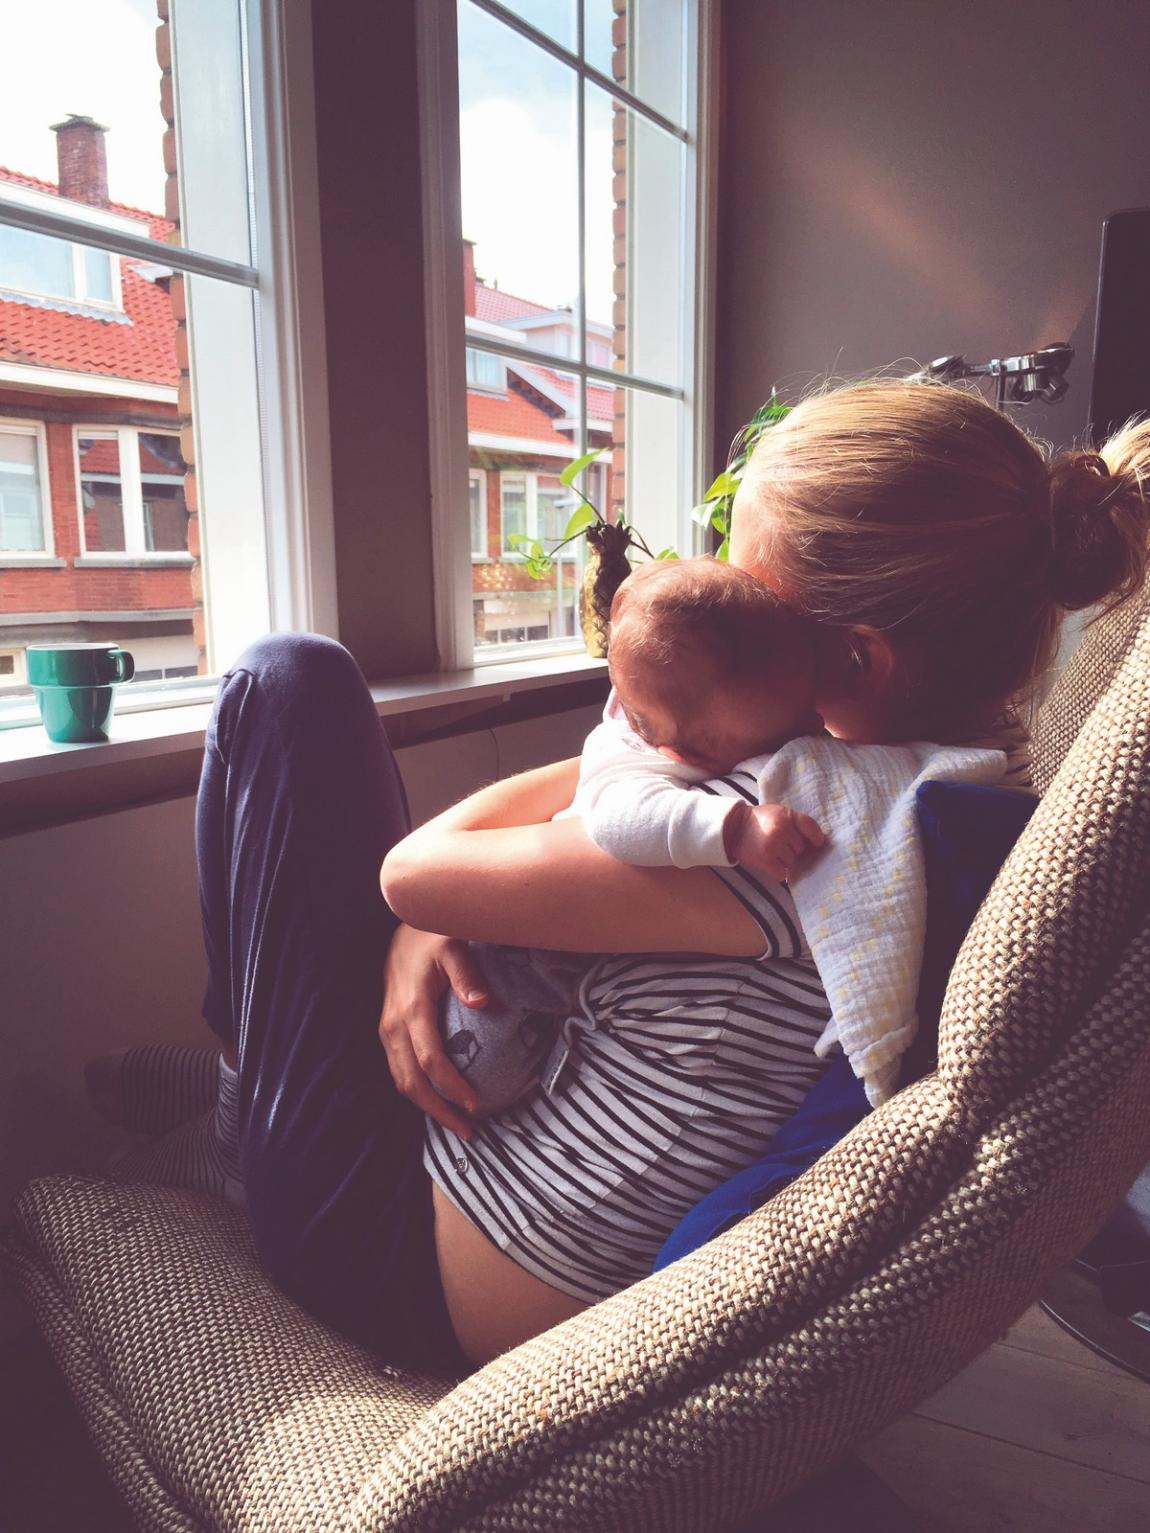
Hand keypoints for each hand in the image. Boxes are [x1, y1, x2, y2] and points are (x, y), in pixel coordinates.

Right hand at [379, 923, 488, 1139]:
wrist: (402, 926)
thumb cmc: (432, 937)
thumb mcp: (453, 946)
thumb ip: (467, 975)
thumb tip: (483, 1003)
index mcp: (412, 1009)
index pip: (430, 1060)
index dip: (452, 1086)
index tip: (476, 1104)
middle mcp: (393, 1025)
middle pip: (411, 1082)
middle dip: (439, 1111)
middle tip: (470, 1131)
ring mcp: (387, 1029)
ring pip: (401, 1081)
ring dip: (427, 1107)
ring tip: (457, 1123)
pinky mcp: (387, 1029)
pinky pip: (399, 1070)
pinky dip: (418, 1090)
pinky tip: (440, 1099)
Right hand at [726, 803, 825, 880]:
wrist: (734, 827)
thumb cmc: (761, 821)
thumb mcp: (780, 813)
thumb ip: (797, 823)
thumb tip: (818, 842)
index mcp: (787, 815)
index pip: (812, 828)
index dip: (816, 838)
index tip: (815, 844)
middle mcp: (782, 829)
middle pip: (801, 849)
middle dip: (792, 849)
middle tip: (779, 844)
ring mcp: (773, 845)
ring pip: (791, 862)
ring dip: (783, 861)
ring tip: (771, 852)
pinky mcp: (764, 859)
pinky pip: (782, 874)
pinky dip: (777, 872)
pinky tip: (769, 863)